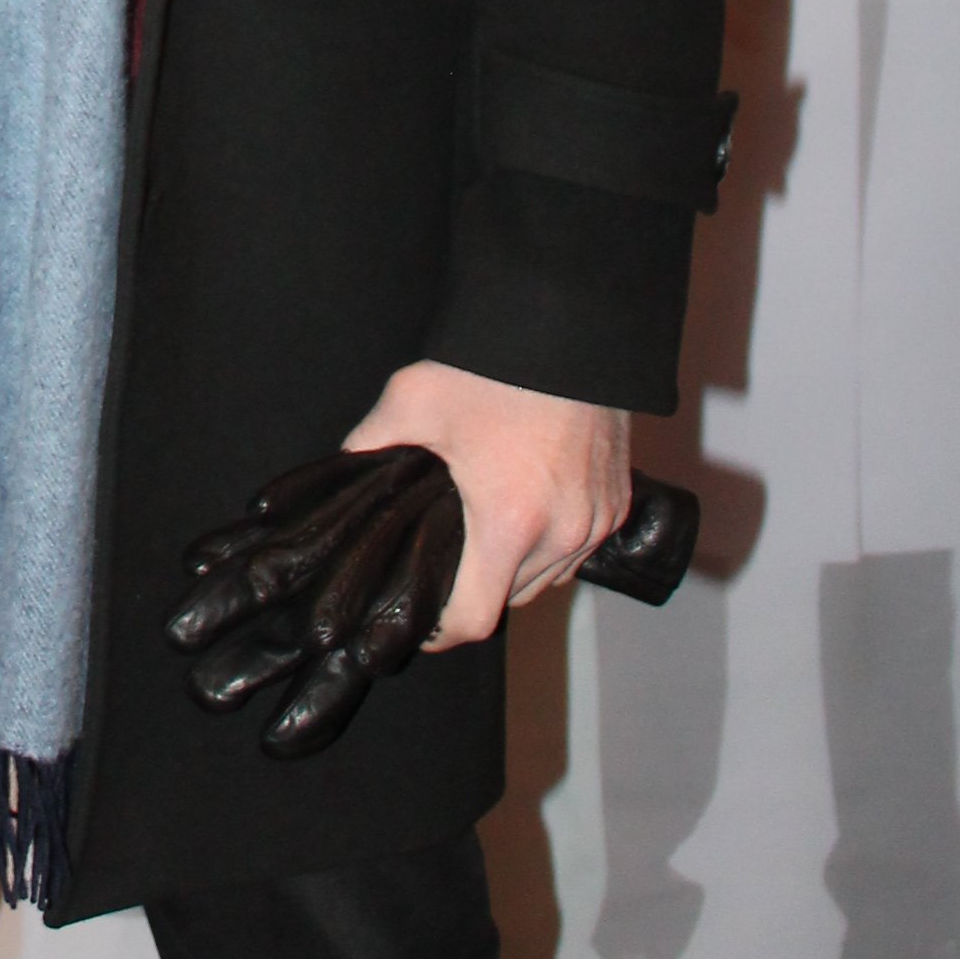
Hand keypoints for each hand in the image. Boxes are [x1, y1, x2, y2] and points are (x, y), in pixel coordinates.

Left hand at [345, 359, 628, 649]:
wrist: (572, 328)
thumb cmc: (494, 367)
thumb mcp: (413, 400)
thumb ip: (369, 443)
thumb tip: (342, 470)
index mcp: (509, 522)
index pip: (475, 618)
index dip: (439, 630)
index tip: (418, 619)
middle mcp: (562, 534)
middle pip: (511, 600)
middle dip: (473, 591)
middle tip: (440, 562)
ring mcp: (596, 522)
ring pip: (548, 579)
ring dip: (514, 571)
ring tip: (478, 536)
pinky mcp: (617, 505)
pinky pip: (577, 551)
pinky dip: (549, 547)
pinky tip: (521, 513)